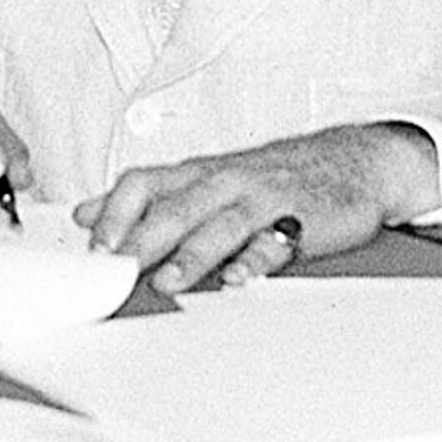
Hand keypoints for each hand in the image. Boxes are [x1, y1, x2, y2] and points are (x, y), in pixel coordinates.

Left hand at [79, 122, 436, 295]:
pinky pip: (275, 242)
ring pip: (220, 225)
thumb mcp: (205, 178)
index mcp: (198, 174)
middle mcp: (224, 183)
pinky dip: (256, 259)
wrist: (354, 160)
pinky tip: (239, 277)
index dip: (114, 212)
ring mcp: (261, 200)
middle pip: (174, 208)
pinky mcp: (299, 220)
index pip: (143, 183)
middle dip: (141, 238)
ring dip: (192, 254)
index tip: (91, 247)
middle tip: (115, 269)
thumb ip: (148, 198)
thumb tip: (87, 213)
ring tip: (168, 280)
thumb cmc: (273, 175)